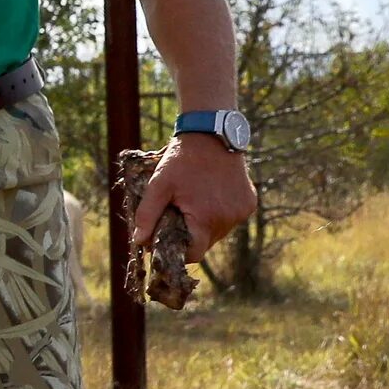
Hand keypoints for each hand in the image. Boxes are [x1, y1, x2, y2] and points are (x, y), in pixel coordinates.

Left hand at [130, 135, 255, 261]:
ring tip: (193, 202)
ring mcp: (241, 212)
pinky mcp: (249, 203)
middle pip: (205, 243)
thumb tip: (139, 242)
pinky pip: (230, 219)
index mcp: (206, 219)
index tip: (164, 238)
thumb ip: (147, 215)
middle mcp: (228, 220)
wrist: (211, 134)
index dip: (176, 250)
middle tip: (175, 214)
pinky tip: (209, 196)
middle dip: (188, 236)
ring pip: (218, 232)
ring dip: (204, 225)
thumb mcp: (158, 185)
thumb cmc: (182, 160)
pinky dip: (218, 214)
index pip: (192, 254)